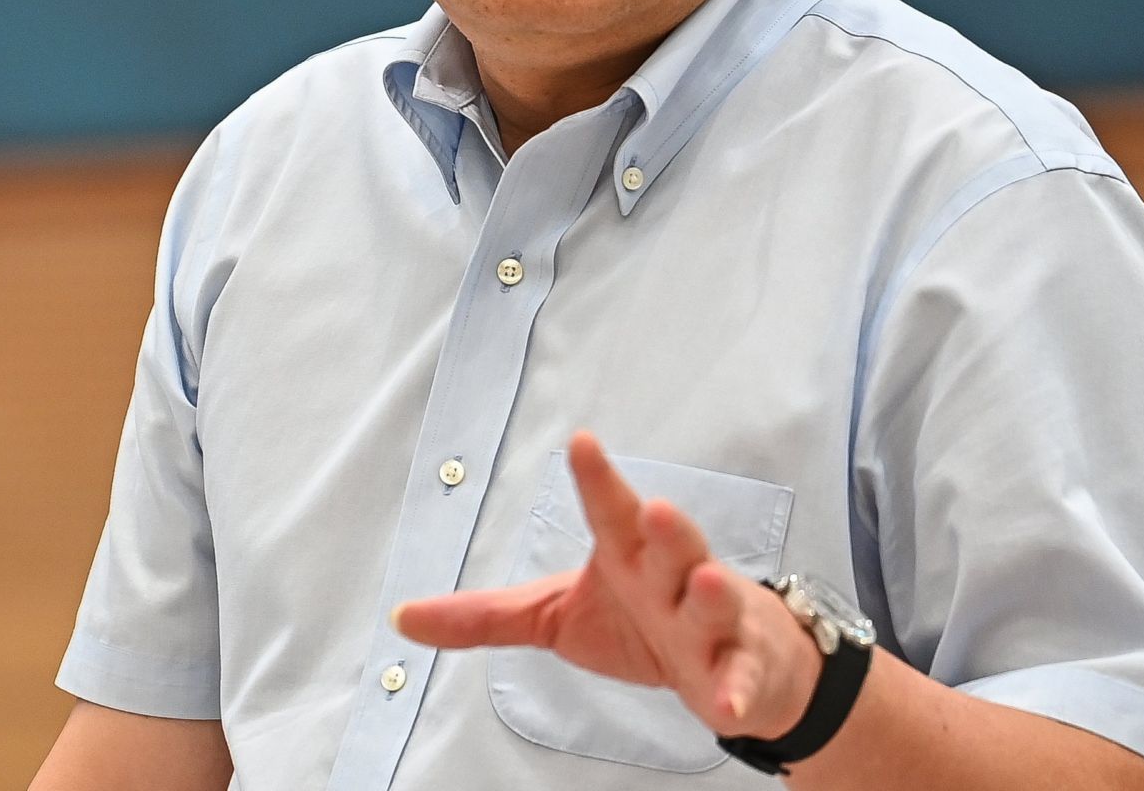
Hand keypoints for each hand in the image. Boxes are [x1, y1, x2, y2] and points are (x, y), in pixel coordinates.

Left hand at [392, 432, 822, 740]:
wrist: (737, 661)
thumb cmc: (644, 621)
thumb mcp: (555, 617)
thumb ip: (484, 618)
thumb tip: (401, 615)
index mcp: (627, 556)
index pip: (610, 511)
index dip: (596, 478)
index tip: (582, 442)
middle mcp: (673, 578)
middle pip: (672, 546)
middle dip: (666, 527)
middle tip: (654, 508)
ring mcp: (713, 623)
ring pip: (716, 601)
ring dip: (713, 593)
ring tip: (708, 582)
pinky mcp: (741, 668)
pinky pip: (739, 678)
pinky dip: (735, 689)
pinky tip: (727, 702)